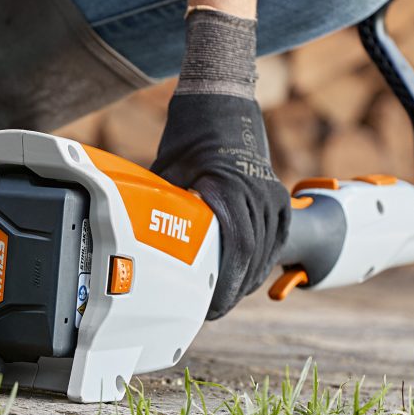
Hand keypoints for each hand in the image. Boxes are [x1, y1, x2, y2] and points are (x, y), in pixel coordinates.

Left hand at [151, 9, 289, 319]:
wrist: (223, 102)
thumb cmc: (190, 137)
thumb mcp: (166, 172)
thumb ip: (160, 208)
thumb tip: (134, 242)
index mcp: (228, 190)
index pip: (234, 249)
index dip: (225, 284)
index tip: (209, 306)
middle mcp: (257, 194)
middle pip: (251, 256)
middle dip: (233, 289)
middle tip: (211, 313)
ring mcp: (273, 195)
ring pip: (266, 250)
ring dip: (248, 279)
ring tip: (226, 302)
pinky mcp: (279, 196)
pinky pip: (277, 238)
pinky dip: (263, 261)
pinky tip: (248, 280)